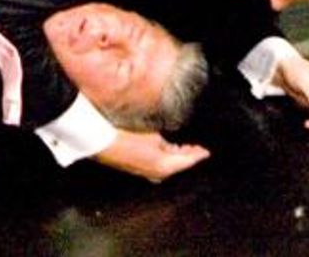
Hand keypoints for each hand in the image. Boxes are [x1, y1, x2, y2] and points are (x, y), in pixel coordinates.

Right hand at [94, 130, 210, 182]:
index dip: (198, 155)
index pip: (188, 160)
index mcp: (165, 165)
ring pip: (168, 165)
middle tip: (197, 149)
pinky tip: (164, 150)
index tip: (206, 152)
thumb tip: (170, 145)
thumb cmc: (125, 137)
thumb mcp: (153, 135)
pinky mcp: (138, 170)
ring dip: (176, 156)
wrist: (103, 141)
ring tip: (183, 148)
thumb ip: (166, 142)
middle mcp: (158, 173)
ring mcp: (147, 173)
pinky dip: (164, 158)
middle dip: (188, 155)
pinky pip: (157, 165)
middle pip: (179, 164)